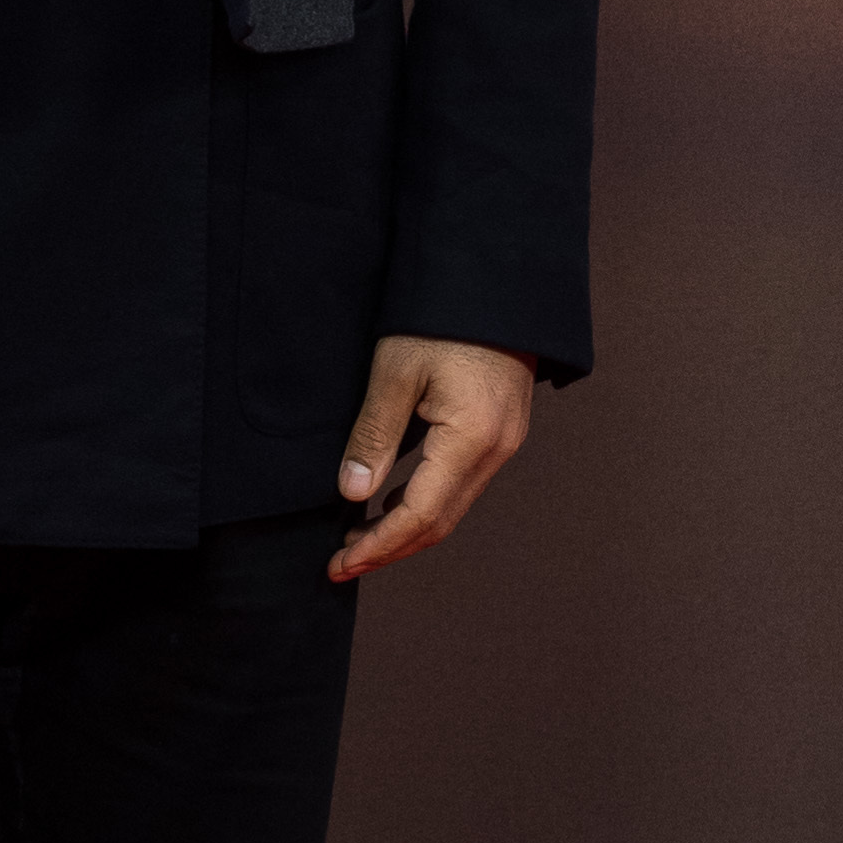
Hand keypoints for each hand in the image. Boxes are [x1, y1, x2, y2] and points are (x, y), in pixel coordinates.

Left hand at [328, 334, 533, 581]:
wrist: (494, 278)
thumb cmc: (442, 316)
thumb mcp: (396, 372)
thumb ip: (374, 436)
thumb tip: (352, 493)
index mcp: (472, 439)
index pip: (420, 516)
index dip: (377, 546)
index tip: (338, 564)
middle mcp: (496, 450)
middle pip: (440, 523)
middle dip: (389, 549)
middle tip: (342, 563)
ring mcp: (504, 442)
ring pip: (452, 507)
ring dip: (405, 530)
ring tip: (357, 539)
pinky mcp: (500, 430)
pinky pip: (461, 484)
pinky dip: (424, 503)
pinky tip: (390, 503)